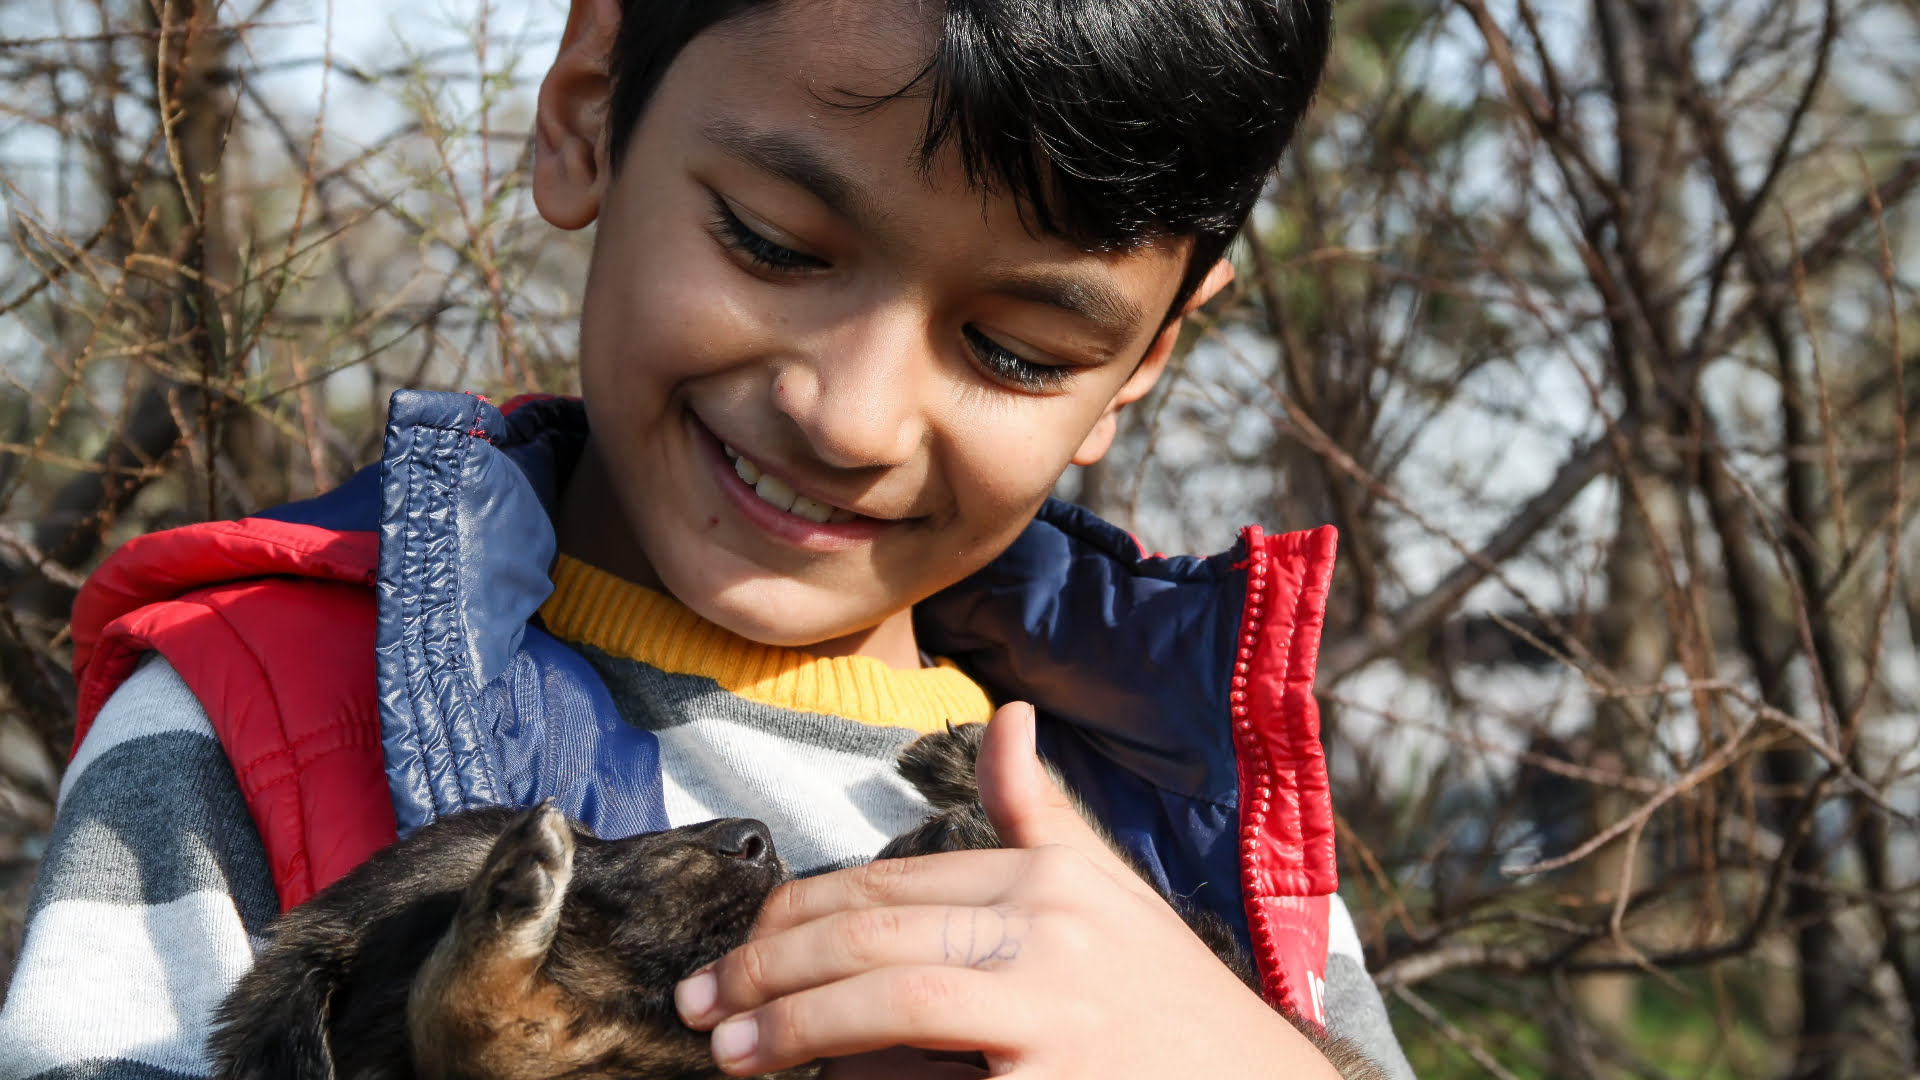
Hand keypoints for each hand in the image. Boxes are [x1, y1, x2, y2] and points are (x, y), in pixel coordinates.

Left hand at [673, 702, 1345, 1078]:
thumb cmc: (1170, 1004)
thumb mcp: (1108, 894)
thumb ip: (1039, 813)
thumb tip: (1005, 715)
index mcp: (1048, 877)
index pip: (888, 883)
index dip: (796, 912)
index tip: (738, 943)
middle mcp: (1051, 927)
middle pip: (872, 932)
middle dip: (766, 968)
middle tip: (698, 1000)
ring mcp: (1056, 1008)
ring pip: (886, 998)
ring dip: (790, 1026)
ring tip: (726, 1054)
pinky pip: (926, 1076)